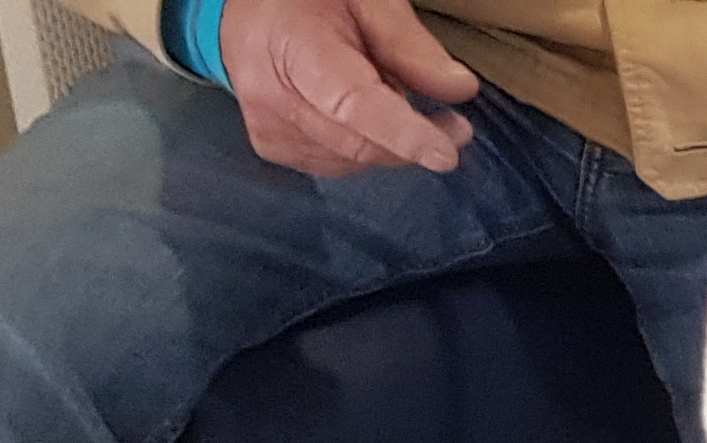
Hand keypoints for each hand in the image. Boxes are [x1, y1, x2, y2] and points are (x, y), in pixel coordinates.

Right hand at [221, 0, 481, 177]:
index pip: (351, 104)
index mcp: (291, 49)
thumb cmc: (308, 1)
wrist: (247, 15)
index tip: (445, 154)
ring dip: (390, 141)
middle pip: (359, 142)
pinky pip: (340, 163)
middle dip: (415, 140)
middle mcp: (272, 98)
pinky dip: (365, 146)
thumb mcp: (365, 0)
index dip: (402, 133)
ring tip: (389, 95)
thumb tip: (459, 89)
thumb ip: (408, 43)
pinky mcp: (276, 149)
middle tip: (455, 125)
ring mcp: (270, 130)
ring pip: (355, 159)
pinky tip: (362, 115)